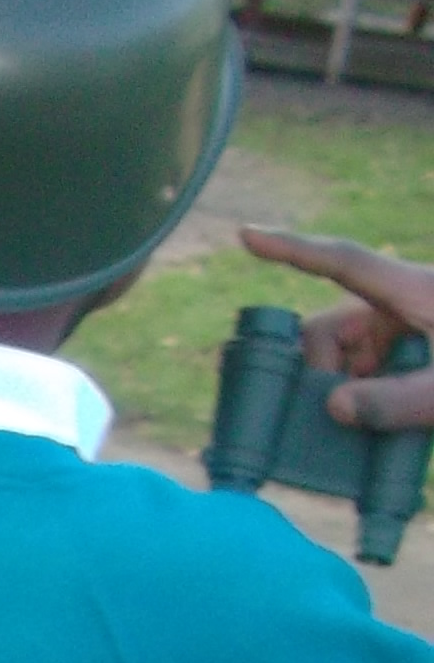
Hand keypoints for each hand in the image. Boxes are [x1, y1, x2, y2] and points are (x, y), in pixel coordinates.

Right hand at [239, 225, 433, 425]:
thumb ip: (398, 401)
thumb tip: (334, 406)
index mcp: (414, 290)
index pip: (343, 261)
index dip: (292, 248)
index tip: (247, 235)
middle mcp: (402, 301)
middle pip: (331, 325)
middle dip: (320, 369)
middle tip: (336, 413)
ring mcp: (407, 323)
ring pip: (345, 348)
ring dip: (342, 385)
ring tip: (360, 426)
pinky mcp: (414, 343)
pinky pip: (368, 361)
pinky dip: (361, 389)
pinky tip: (373, 423)